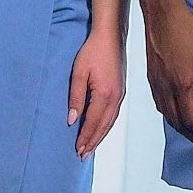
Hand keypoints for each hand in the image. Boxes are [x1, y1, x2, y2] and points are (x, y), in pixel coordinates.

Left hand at [67, 30, 125, 156]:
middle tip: (83, 155)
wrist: (110, 37)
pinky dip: (106, 126)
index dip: (85, 137)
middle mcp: (115, 98)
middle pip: (103, 126)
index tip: (77, 150)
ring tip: (91, 147)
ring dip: (100, 136)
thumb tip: (71, 119)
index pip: (92, 122)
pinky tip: (101, 129)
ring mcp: (120, 95)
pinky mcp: (120, 91)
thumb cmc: (92, 52)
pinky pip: (113, 115)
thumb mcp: (78, 74)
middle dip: (93, 141)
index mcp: (105, 95)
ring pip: (110, 122)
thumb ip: (75, 98)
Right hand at [143, 0, 192, 149]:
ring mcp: (156, 83)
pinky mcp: (150, 77)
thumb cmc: (186, 29)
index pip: (191, 119)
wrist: (160, 12)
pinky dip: (170, 117)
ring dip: (182, 129)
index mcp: (181, 83)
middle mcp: (166, 87)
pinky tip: (177, 117)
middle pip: (178, 122)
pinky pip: (160, 105)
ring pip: (167, 116)